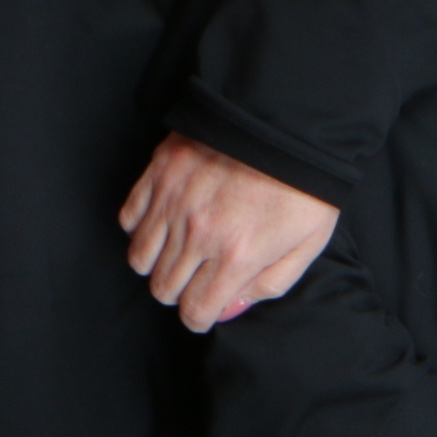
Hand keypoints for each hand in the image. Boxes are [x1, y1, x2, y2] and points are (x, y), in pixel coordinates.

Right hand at [117, 134, 340, 332]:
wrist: (290, 121)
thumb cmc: (305, 184)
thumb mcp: (307, 244)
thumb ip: (268, 285)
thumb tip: (228, 310)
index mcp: (236, 256)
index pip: (194, 311)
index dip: (200, 316)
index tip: (206, 306)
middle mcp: (198, 235)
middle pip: (163, 289)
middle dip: (180, 292)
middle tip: (198, 276)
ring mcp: (174, 202)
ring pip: (139, 259)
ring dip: (158, 263)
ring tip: (180, 250)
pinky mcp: (160, 172)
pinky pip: (129, 217)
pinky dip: (142, 226)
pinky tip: (166, 221)